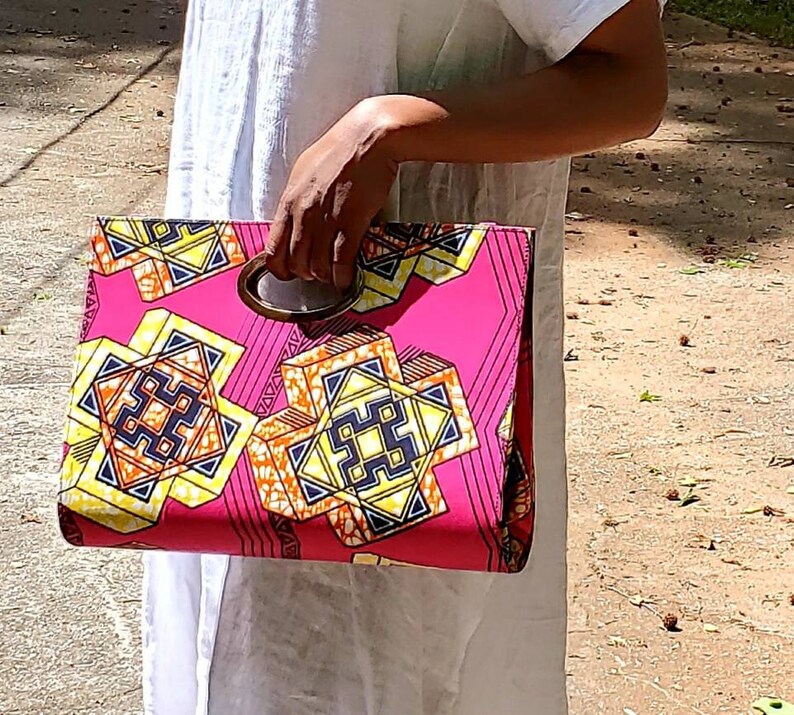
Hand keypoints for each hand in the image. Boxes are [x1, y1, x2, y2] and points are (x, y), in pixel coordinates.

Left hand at [263, 99, 398, 289]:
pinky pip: (340, 261)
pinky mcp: (351, 222)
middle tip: (317, 274)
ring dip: (324, 277)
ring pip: (317, 266)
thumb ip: (296, 199)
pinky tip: (345, 281)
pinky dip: (342, 277)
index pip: (272, 249)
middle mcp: (303, 213)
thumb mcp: (304, 171)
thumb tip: (293, 220)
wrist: (369, 137)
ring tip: (332, 277)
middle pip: (295, 263)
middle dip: (305, 275)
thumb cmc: (339, 150)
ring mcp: (326, 219)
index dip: (280, 269)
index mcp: (289, 201)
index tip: (290, 273)